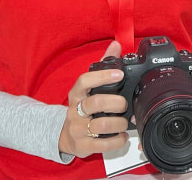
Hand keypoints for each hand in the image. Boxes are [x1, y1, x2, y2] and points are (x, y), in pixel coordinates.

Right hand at [59, 40, 128, 157]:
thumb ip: (103, 65)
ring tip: (124, 122)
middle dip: (115, 103)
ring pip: (100, 125)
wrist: (66, 136)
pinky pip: (102, 145)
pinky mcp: (83, 145)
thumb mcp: (89, 87)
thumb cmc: (82, 107)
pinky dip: (116, 140)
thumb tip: (115, 45)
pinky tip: (121, 136)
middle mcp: (75, 110)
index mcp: (76, 94)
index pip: (84, 81)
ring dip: (118, 123)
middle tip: (124, 104)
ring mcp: (77, 129)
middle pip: (95, 103)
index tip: (119, 74)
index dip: (102, 77)